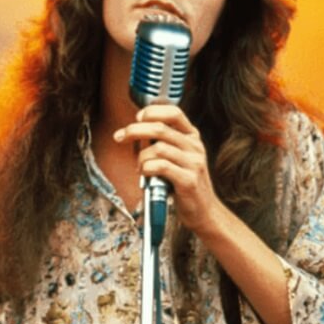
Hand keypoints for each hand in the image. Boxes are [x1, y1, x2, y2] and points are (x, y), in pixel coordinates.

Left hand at [113, 104, 223, 234]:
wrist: (204, 211)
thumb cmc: (184, 183)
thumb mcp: (179, 157)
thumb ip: (163, 142)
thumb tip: (135, 131)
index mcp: (192, 137)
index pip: (174, 112)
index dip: (153, 111)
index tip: (137, 118)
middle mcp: (195, 147)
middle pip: (160, 128)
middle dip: (134, 130)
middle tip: (120, 137)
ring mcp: (193, 163)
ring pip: (157, 148)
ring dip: (141, 157)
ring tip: (140, 167)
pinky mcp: (188, 180)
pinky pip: (161, 167)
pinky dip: (146, 169)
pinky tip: (146, 174)